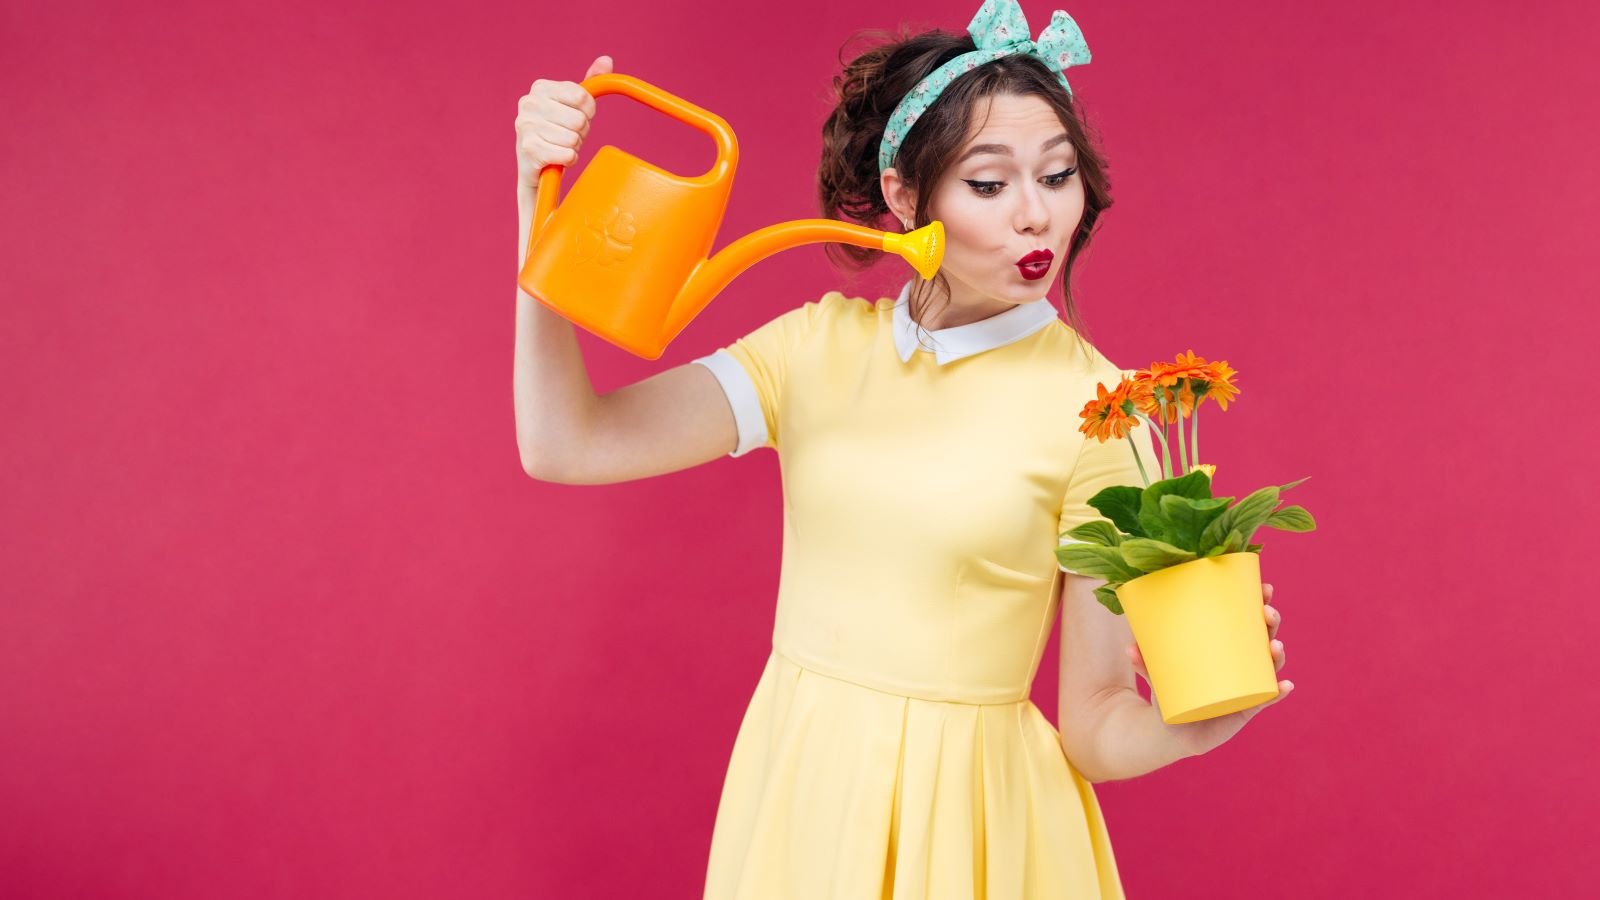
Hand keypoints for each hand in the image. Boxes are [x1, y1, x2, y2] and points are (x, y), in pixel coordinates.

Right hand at [515, 55, 612, 190]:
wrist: (534, 167)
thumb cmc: (557, 131)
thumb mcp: (573, 104)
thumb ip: (590, 82)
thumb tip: (607, 59)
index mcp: (541, 87)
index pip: (583, 96)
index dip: (588, 111)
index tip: (579, 116)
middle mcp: (529, 103)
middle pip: (579, 119)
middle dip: (581, 132)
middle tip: (567, 135)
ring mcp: (526, 126)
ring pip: (574, 138)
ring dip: (574, 147)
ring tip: (561, 146)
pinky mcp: (529, 150)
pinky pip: (567, 155)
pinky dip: (568, 160)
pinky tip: (557, 158)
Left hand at [1127, 582, 1293, 758]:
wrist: (1170, 732)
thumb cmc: (1167, 692)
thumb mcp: (1156, 674)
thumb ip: (1145, 662)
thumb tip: (1130, 647)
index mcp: (1227, 648)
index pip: (1248, 621)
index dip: (1262, 603)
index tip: (1266, 588)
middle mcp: (1242, 665)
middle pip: (1265, 639)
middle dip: (1271, 624)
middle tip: (1267, 613)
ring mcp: (1246, 687)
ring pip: (1269, 668)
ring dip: (1277, 655)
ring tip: (1274, 646)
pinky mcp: (1245, 711)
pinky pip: (1266, 700)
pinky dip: (1278, 693)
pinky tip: (1285, 685)